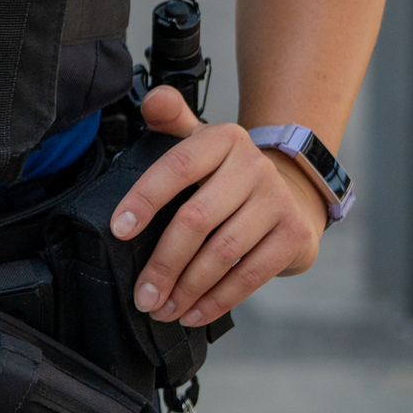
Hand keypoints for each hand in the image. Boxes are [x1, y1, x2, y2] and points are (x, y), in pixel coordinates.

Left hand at [110, 86, 327, 328]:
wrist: (292, 190)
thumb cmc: (225, 172)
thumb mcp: (199, 139)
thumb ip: (170, 118)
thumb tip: (152, 99)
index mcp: (222, 139)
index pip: (177, 167)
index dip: (145, 198)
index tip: (118, 229)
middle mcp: (253, 166)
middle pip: (197, 219)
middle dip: (163, 262)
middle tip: (141, 294)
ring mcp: (277, 202)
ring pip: (223, 252)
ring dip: (188, 287)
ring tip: (162, 308)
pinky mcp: (294, 235)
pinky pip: (251, 273)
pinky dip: (219, 298)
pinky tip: (195, 313)